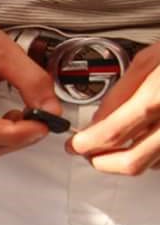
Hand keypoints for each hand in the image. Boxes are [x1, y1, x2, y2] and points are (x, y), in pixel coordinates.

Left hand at [67, 42, 159, 174]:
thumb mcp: (150, 60)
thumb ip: (120, 93)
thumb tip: (96, 121)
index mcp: (159, 98)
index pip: (113, 134)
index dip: (86, 144)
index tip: (74, 144)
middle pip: (131, 162)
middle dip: (102, 162)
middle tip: (88, 152)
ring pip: (150, 164)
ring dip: (126, 158)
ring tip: (116, 142)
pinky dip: (152, 154)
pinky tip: (146, 137)